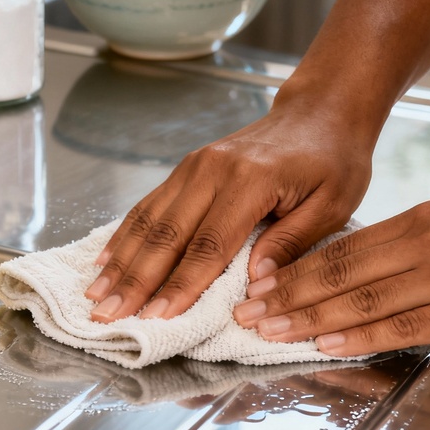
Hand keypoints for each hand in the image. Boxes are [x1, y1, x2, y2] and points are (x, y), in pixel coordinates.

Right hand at [85, 85, 376, 322]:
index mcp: (250, 181)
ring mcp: (194, 166)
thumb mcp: (333, 204)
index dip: (181, 285)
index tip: (157, 317)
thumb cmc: (333, 160)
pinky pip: (149, 205)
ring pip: (149, 220)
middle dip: (135, 280)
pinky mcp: (186, 168)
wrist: (320, 111)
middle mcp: (212, 170)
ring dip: (121, 261)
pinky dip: (125, 235)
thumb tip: (256, 284)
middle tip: (109, 316)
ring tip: (96, 296)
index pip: (209, 245)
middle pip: (166, 234)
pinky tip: (105, 260)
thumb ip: (292, 242)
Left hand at [233, 193, 429, 355]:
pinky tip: (328, 343)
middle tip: (244, 314)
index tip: (260, 284)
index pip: (342, 247)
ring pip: (361, 299)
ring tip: (268, 333)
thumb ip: (419, 240)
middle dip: (285, 297)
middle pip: (338, 273)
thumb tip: (374, 260)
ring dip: (308, 319)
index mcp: (422, 219)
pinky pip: (403, 324)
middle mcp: (425, 243)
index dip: (295, 269)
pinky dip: (360, 335)